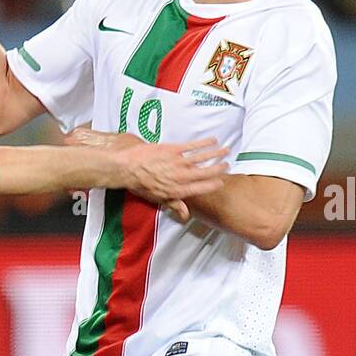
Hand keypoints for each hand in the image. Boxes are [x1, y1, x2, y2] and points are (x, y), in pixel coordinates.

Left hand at [64, 127, 229, 218]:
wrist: (127, 167)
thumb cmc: (140, 185)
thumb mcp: (157, 199)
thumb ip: (173, 204)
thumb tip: (185, 215)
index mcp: (177, 191)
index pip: (200, 188)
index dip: (213, 185)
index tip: (222, 182)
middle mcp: (180, 177)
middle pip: (205, 173)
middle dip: (219, 169)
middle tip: (228, 165)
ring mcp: (178, 163)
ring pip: (202, 158)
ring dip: (216, 153)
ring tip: (226, 151)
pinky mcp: (173, 150)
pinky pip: (193, 146)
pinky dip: (204, 143)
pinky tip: (213, 140)